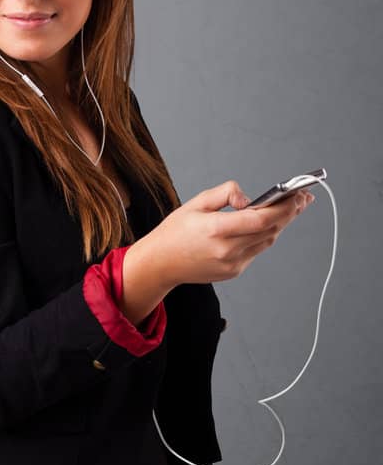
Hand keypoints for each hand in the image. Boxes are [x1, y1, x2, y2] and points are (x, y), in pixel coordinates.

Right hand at [138, 180, 312, 287]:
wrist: (160, 263)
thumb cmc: (175, 231)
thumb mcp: (195, 203)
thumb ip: (224, 194)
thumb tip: (248, 199)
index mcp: (215, 230)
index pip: (261, 219)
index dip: (284, 207)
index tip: (297, 195)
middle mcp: (227, 250)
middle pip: (270, 230)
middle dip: (290, 213)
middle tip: (303, 198)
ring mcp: (232, 263)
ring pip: (267, 241)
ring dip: (280, 224)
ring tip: (291, 209)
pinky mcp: (234, 271)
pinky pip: (256, 250)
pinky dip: (263, 236)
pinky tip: (265, 225)